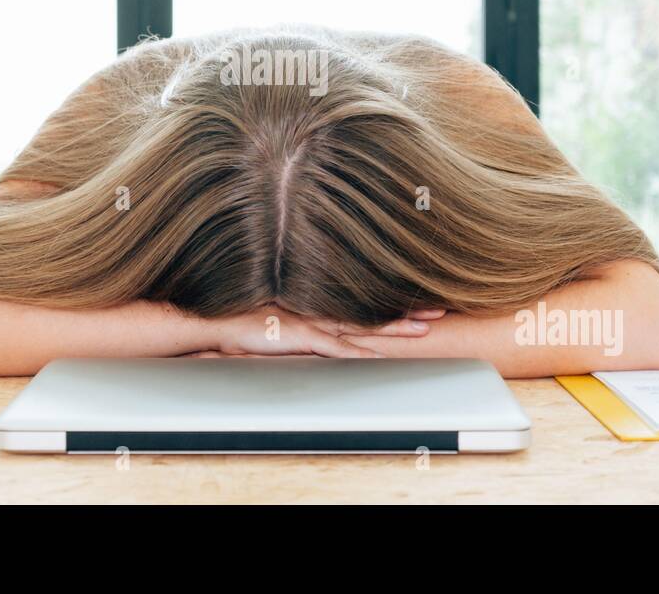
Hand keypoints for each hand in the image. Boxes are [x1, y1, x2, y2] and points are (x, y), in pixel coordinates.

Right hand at [189, 306, 444, 357]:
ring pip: (361, 327)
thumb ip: (306, 325)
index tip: (422, 302)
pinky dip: (356, 352)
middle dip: (407, 313)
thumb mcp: (284, 321)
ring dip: (392, 330)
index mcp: (320, 306)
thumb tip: (328, 332)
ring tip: (423, 329)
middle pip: (372, 313)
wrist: (218, 320)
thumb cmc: (247, 321)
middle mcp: (321, 311)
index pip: (365, 305)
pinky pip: (334, 347)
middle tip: (439, 311)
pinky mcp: (299, 338)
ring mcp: (312, 323)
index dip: (394, 305)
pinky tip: (377, 357)